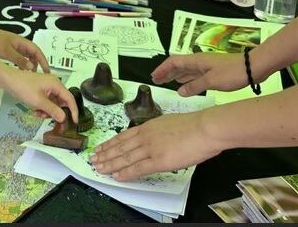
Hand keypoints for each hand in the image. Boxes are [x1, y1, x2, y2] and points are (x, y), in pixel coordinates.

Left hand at [0, 27, 50, 72]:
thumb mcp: (7, 52)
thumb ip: (19, 60)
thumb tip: (31, 68)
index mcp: (22, 42)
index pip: (37, 51)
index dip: (44, 61)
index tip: (47, 71)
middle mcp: (20, 44)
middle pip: (34, 55)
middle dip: (38, 64)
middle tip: (39, 76)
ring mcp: (15, 47)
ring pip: (27, 57)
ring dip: (29, 65)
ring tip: (30, 75)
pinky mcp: (9, 51)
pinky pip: (20, 58)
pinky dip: (22, 65)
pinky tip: (20, 71)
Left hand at [3, 68, 76, 123]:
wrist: (9, 80)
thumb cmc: (24, 88)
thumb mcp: (39, 101)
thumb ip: (53, 110)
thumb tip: (64, 118)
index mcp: (56, 84)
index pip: (69, 99)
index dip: (73, 111)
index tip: (74, 122)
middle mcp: (54, 84)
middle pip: (61, 102)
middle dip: (55, 111)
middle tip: (46, 117)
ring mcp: (47, 87)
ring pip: (53, 103)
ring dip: (47, 111)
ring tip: (37, 113)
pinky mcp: (41, 89)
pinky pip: (47, 101)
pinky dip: (42, 107)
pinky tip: (35, 110)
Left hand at [90, 111, 221, 180]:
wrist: (204, 128)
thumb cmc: (193, 125)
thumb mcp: (168, 122)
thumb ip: (157, 130)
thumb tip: (154, 135)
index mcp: (148, 126)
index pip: (123, 136)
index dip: (110, 143)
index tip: (100, 148)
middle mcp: (145, 136)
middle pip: (120, 147)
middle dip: (105, 154)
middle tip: (93, 160)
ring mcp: (150, 148)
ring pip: (125, 158)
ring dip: (110, 164)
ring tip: (99, 168)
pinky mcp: (159, 160)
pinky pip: (138, 168)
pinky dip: (126, 173)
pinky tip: (117, 176)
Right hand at [151, 52, 253, 95]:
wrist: (251, 68)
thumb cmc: (231, 73)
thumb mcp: (211, 81)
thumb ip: (194, 86)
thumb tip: (179, 91)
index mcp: (195, 61)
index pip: (173, 62)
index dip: (162, 69)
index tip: (153, 77)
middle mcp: (198, 61)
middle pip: (178, 65)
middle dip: (167, 72)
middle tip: (157, 81)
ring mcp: (206, 66)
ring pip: (186, 70)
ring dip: (176, 75)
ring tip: (167, 82)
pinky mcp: (213, 71)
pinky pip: (194, 74)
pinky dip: (187, 79)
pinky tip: (185, 84)